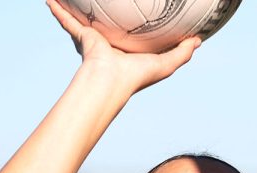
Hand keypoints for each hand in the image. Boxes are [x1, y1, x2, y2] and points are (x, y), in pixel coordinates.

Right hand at [46, 0, 200, 93]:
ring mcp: (92, 40)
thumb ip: (183, 53)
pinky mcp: (81, 36)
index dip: (133, 28)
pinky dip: (58, 10)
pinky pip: (67, 19)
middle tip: (100, 4)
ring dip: (74, 8)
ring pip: (82, 18)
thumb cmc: (137, 77)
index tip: (136, 17)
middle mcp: (108, 45)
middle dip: (101, 15)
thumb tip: (199, 40)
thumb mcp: (166, 64)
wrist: (110, 81)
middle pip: (105, 24)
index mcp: (126, 51)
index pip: (130, 36)